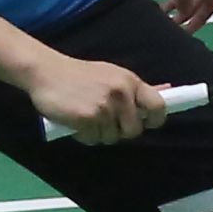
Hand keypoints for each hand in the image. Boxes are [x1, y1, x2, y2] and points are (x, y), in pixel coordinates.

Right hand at [28, 54, 169, 144]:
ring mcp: (104, 106)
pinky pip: (93, 140)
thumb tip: (166, 90)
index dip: (155, 120)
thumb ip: (134, 88)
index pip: (158, 106)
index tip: (147, 123)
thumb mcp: (111, 75)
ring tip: (86, 117)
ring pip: (112, 138)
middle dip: (120, 131)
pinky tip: (75, 121)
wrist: (45, 71)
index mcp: (130, 81)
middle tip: (104, 122)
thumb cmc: (80, 75)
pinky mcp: (87, 118)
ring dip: (99, 133)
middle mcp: (120, 93)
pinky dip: (84, 135)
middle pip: (134, 130)